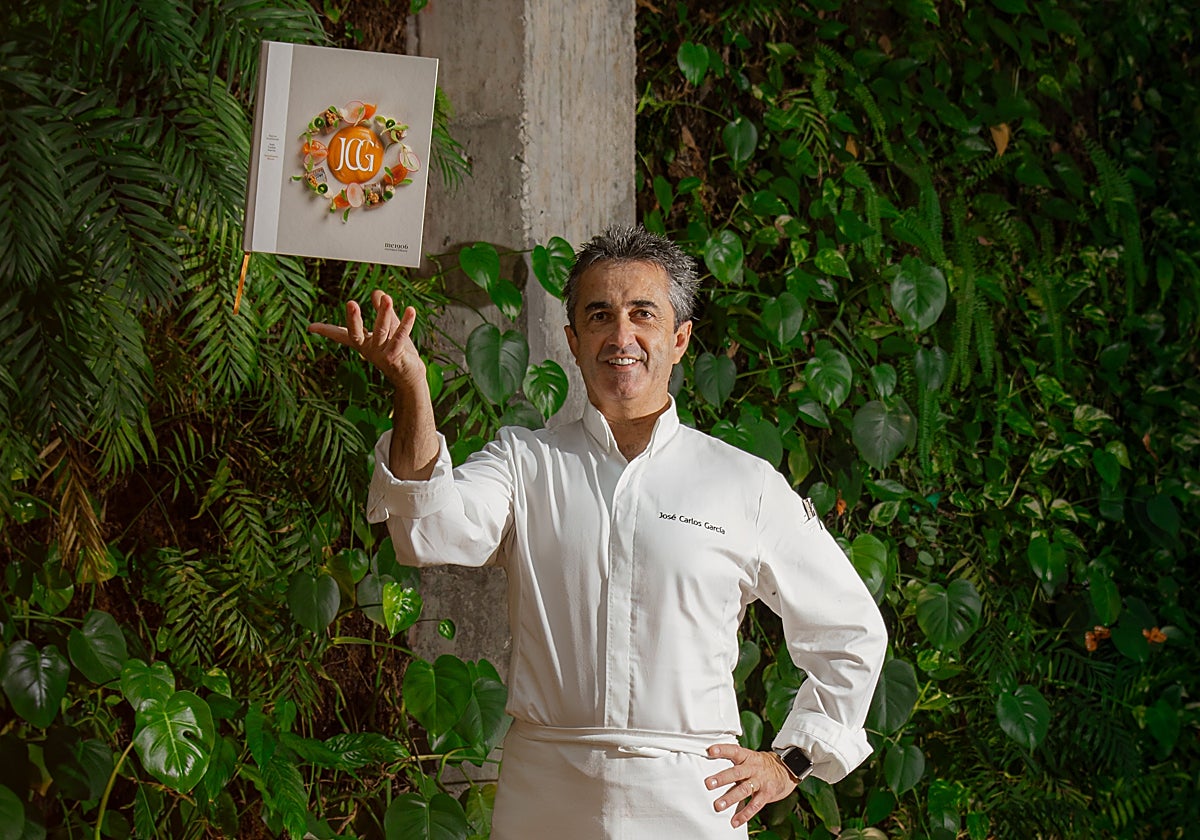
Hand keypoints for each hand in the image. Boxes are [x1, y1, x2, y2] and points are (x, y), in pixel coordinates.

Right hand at [308, 289, 424, 391]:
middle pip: (357, 333)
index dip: (327, 330)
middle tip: (350, 303)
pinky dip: (405, 324)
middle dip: (353, 319)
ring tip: (387, 298)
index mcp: (363, 343)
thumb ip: (382, 311)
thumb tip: (376, 292)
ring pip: (381, 331)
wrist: (409, 378)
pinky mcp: (395, 357)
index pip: (342, 334)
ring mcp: (381, 354)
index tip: (311, 327)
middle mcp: (369, 349)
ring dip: (384, 314)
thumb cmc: (398, 353)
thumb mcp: (388, 329)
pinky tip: (410, 311)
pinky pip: (400, 338)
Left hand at [704, 743, 795, 828]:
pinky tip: (735, 821)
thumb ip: (734, 763)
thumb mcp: (749, 758)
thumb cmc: (762, 765)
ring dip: (730, 798)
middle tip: (709, 784)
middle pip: (736, 772)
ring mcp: (760, 781)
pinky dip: (744, 814)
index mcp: (747, 757)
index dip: (722, 750)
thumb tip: (711, 767)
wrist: (786, 770)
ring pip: (744, 789)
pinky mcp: (766, 794)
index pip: (734, 750)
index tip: (710, 751)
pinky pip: (754, 805)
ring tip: (718, 805)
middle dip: (722, 778)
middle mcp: (753, 768)